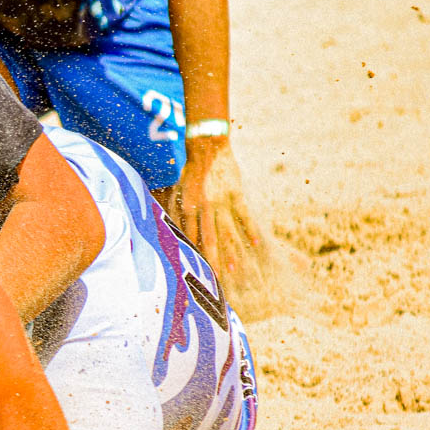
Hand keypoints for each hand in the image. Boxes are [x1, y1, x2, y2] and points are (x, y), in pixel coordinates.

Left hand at [176, 135, 271, 315]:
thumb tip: (172, 233)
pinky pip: (245, 216)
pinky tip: (257, 245)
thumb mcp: (177, 192)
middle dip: (212, 262)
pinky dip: (251, 231)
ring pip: (227, 232)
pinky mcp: (237, 194)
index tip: (194, 274)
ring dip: (231, 253)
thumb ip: (175, 212)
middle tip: (216, 282)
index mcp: (188, 208)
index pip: (190, 238)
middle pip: (208, 240)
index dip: (193, 257)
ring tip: (236, 271)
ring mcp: (222, 201)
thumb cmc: (189, 173)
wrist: (206, 147)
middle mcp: (204, 208)